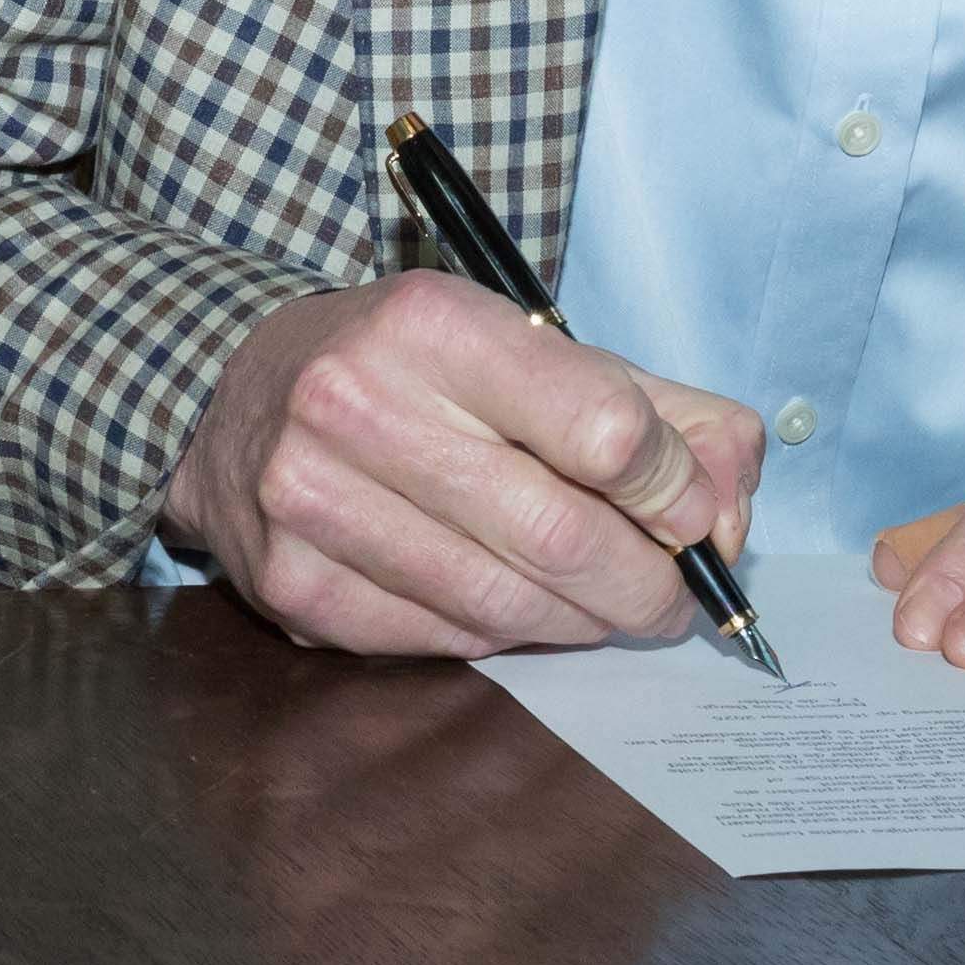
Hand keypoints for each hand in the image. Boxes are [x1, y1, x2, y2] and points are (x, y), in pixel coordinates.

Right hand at [163, 274, 765, 660]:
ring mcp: (312, 502)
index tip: (692, 516)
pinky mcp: (292, 586)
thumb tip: (731, 504)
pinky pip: (445, 640)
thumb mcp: (526, 343)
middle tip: (672, 597)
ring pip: (506, 605)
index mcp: (431, 324)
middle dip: (647, 585)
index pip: (606, 432)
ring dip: (583, 620)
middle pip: (562, 536)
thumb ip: (655, 409)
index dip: (676, 492)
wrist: (232, 396)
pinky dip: (503, 636)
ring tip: (603, 605)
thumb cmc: (409, 368)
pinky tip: (512, 604)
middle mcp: (356, 405)